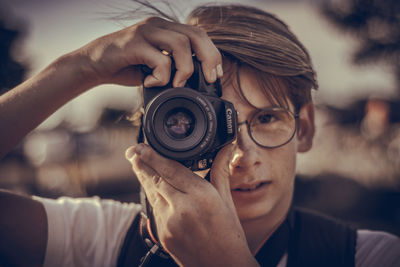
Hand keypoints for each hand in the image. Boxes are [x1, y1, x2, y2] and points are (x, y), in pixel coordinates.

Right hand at [79, 17, 222, 87]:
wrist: (93, 65)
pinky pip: (159, 58)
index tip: (215, 74)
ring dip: (185, 69)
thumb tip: (195, 81)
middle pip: (196, 34)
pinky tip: (150, 82)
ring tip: (177, 84)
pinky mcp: (134, 44)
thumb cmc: (126, 66)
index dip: (212, 53)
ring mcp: (146, 32)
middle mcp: (158, 25)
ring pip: (181, 44)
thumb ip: (173, 66)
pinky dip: (161, 76)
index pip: (198, 34)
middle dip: (209, 57)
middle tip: (209, 78)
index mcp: (166, 29)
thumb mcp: (155, 65)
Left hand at [125, 144, 258, 266]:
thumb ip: (220, 171)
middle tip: (132, 151)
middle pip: (156, 180)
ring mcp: (170, 224)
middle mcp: (183, 208)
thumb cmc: (229, 235)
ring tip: (136, 164)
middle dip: (142, 164)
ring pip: (152, 195)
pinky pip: (155, 210)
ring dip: (144, 178)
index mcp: (202, 196)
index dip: (153, 156)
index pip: (171, 170)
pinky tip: (151, 188)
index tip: (142, 146)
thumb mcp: (226, 200)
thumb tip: (226, 148)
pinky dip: (152, 197)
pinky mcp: (163, 235)